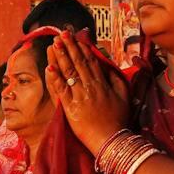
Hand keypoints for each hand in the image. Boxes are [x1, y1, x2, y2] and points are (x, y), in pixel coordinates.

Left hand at [45, 32, 130, 153]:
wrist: (110, 139)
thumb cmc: (118, 119)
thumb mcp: (124, 95)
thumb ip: (115, 78)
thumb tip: (106, 65)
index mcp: (102, 83)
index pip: (90, 61)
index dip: (82, 48)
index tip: (76, 37)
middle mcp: (90, 87)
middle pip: (78, 63)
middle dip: (69, 47)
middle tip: (62, 34)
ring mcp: (79, 97)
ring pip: (69, 73)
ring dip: (61, 57)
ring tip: (54, 44)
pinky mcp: (70, 108)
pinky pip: (61, 90)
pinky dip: (55, 78)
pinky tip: (49, 67)